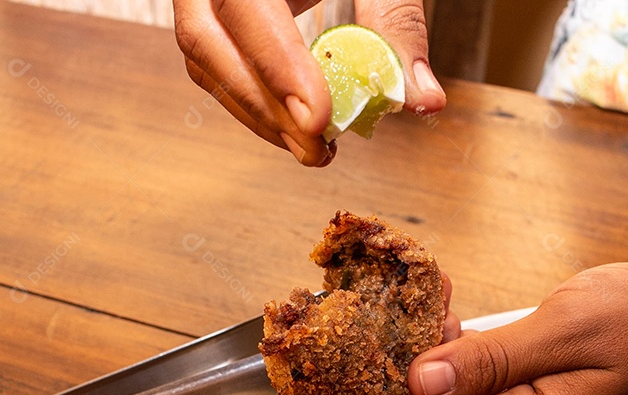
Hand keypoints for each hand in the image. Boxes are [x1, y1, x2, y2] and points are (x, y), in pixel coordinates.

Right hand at [173, 0, 447, 166]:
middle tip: (318, 147)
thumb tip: (422, 100)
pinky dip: (255, 104)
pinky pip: (214, 67)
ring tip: (315, 148)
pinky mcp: (208, 16)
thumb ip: (397, 22)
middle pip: (206, 42)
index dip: (277, 65)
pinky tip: (297, 128)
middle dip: (265, 106)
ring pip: (205, 63)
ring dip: (259, 116)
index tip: (319, 118)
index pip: (244, 6)